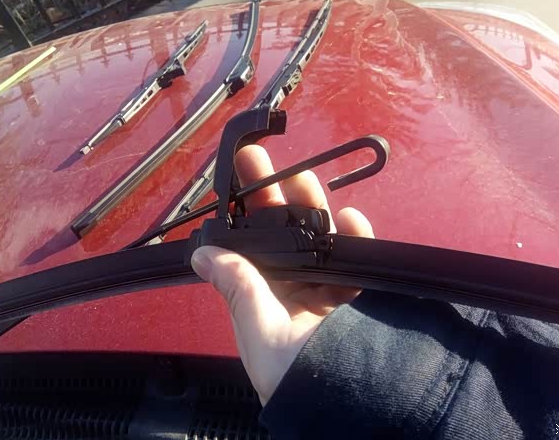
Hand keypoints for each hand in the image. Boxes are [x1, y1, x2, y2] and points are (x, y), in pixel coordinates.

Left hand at [191, 145, 374, 404]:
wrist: (341, 399)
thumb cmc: (287, 371)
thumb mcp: (253, 322)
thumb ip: (234, 283)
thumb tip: (201, 253)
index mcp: (262, 293)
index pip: (250, 242)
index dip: (242, 210)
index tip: (232, 179)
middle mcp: (292, 287)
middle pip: (282, 231)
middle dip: (271, 194)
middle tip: (257, 159)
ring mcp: (325, 288)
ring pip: (318, 236)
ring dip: (311, 204)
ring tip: (301, 175)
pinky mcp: (357, 294)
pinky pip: (357, 259)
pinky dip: (357, 236)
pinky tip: (351, 217)